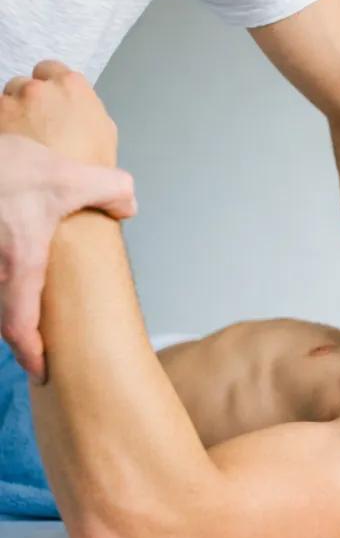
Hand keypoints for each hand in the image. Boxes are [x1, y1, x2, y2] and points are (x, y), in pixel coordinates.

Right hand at [0, 61, 135, 381]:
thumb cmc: (5, 166)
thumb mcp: (68, 175)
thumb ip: (111, 190)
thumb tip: (128, 207)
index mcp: (18, 264)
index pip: (19, 325)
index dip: (31, 353)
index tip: (42, 370)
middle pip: (1, 318)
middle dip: (21, 335)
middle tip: (41, 345)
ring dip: (9, 309)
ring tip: (28, 314)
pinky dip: (3, 288)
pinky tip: (13, 266)